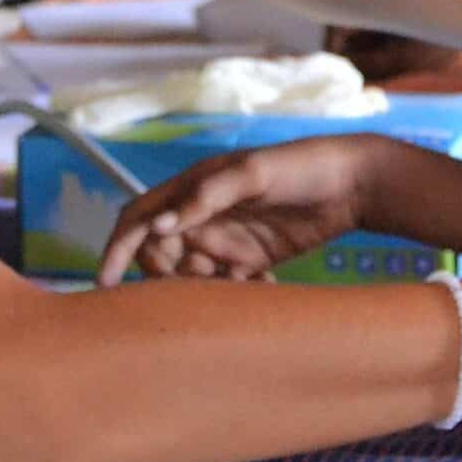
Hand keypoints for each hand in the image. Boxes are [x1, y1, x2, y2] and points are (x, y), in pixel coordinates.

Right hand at [95, 134, 393, 285]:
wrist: (356, 182)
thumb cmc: (302, 166)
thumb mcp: (253, 173)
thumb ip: (205, 197)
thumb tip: (158, 225)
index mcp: (192, 190)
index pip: (138, 219)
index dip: (117, 248)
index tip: (105, 283)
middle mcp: (202, 216)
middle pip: (161, 256)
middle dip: (170, 278)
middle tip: (205, 283)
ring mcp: (227, 239)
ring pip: (193, 278)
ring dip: (205, 291)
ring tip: (243, 282)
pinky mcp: (252, 259)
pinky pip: (227, 287)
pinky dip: (236, 295)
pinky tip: (265, 286)